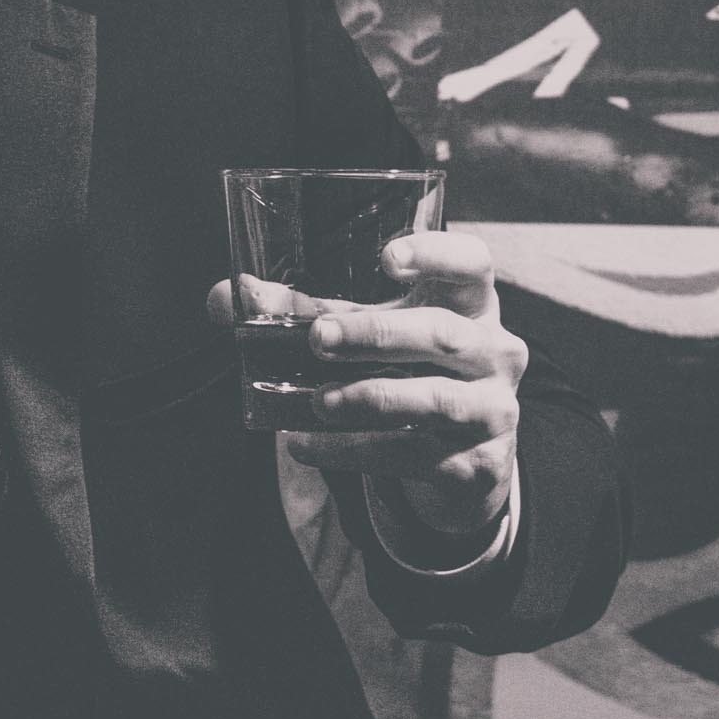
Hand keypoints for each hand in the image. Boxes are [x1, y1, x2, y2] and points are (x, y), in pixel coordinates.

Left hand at [208, 231, 524, 539]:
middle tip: (318, 338)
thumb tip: (224, 298)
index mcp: (471, 303)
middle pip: (441, 333)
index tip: (386, 259)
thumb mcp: (371, 335)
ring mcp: (492, 408)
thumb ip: (306, 312)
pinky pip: (414, 455)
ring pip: (433, 400)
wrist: (466, 461)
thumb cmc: (410, 372)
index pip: (473, 263)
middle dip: (376, 334)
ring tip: (316, 402)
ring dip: (369, 398)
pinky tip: (307, 447)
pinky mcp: (477, 463)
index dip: (437, 255)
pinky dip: (355, 452)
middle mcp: (495, 351)